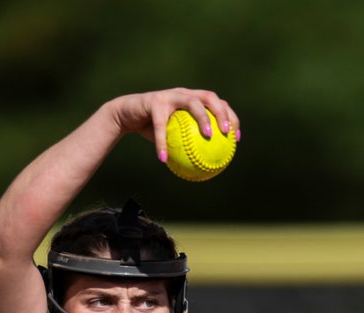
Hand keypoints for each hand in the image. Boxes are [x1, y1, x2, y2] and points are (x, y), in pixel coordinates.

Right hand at [104, 88, 239, 162]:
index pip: (217, 103)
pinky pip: (161, 125)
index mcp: (192, 99)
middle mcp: (183, 93)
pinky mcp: (153, 102)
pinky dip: (162, 143)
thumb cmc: (151, 127)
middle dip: (221, 112)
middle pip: (208, 96)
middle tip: (226, 132)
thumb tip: (204, 167)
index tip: (236, 137)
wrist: (127, 115)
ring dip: (202, 117)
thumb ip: (188, 145)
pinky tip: (163, 158)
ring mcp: (169, 95)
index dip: (230, 117)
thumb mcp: (172, 136)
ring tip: (208, 135)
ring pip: (191, 102)